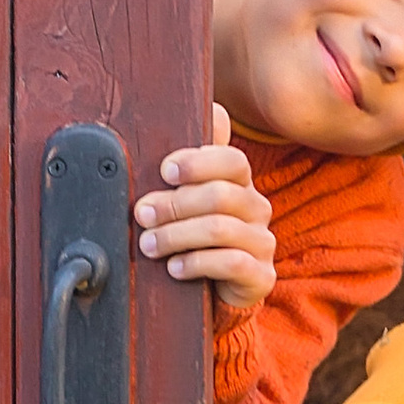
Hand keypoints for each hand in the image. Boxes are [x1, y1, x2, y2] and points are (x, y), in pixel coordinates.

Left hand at [136, 106, 275, 310]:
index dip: (199, 163)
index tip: (165, 172)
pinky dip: (196, 263)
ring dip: (177, 235)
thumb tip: (210, 113)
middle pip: (221, 195)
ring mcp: (262, 242)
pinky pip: (232, 263)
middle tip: (142, 214)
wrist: (213, 290)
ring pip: (221, 229)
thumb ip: (188, 166)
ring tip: (149, 244)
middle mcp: (256, 209)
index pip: (232, 161)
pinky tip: (174, 267)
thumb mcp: (185, 201)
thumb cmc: (193, 239)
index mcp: (240, 184)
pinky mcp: (261, 275)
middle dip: (174, 204)